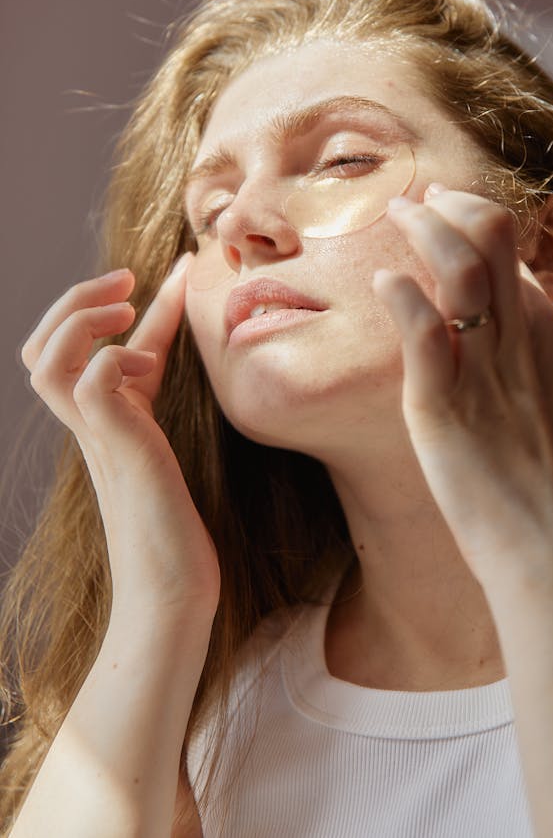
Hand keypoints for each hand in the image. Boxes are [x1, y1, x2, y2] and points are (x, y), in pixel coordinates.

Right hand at [21, 257, 219, 621]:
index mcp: (105, 426)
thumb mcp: (175, 455)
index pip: (100, 349)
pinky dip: (114, 359)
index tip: (182, 269)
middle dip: (77, 299)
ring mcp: (96, 438)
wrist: (174, 597)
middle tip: (128, 282)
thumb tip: (198, 379)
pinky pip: (90, 382)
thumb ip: (168, 417)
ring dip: (81, 319)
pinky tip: (147, 366)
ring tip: (126, 313)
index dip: (134, 303)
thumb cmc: (180, 537)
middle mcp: (90, 428)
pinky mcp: (117, 449)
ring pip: (46, 359)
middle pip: (41, 346)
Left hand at [372, 186, 552, 584]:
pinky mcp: (442, 408)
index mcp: (552, 335)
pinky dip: (401, 297)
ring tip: (395, 216)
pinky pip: (422, 334)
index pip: (510, 253)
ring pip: (454, 271)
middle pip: (487, 239)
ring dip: (421, 230)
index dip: (475, 220)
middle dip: (447, 204)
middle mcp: (520, 342)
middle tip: (416, 201)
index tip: (445, 209)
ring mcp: (482, 373)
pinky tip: (383, 281)